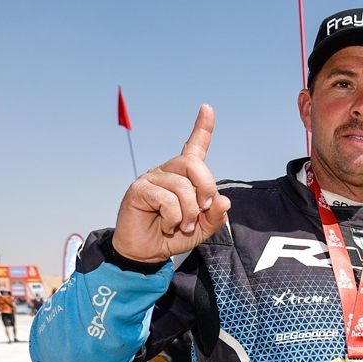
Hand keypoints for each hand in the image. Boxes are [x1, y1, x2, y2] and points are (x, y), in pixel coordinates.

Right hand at [112, 104, 231, 262]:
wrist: (147, 253)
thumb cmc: (174, 235)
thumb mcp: (202, 228)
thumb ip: (216, 216)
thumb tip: (223, 201)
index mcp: (184, 176)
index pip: (194, 147)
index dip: (202, 128)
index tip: (207, 108)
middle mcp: (168, 171)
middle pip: (192, 163)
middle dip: (206, 187)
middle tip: (204, 208)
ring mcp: (152, 178)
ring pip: (181, 186)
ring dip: (189, 211)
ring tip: (183, 225)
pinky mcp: (139, 190)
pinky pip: (166, 199)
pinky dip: (174, 217)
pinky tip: (169, 225)